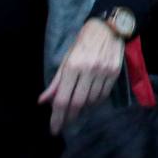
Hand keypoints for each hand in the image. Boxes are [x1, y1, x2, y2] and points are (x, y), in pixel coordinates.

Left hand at [41, 18, 122, 133]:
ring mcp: (103, 72)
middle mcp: (88, 70)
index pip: (63, 99)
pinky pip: (104, 95)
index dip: (57, 117)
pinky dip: (95, 102)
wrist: (108, 27)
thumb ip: (56, 82)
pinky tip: (90, 101)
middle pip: (77, 103)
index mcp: (72, 66)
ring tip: (76, 110)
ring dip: (83, 109)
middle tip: (64, 125)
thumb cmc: (82, 42)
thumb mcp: (66, 59)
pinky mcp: (114, 73)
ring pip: (92, 101)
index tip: (54, 129)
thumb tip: (43, 101)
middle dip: (69, 117)